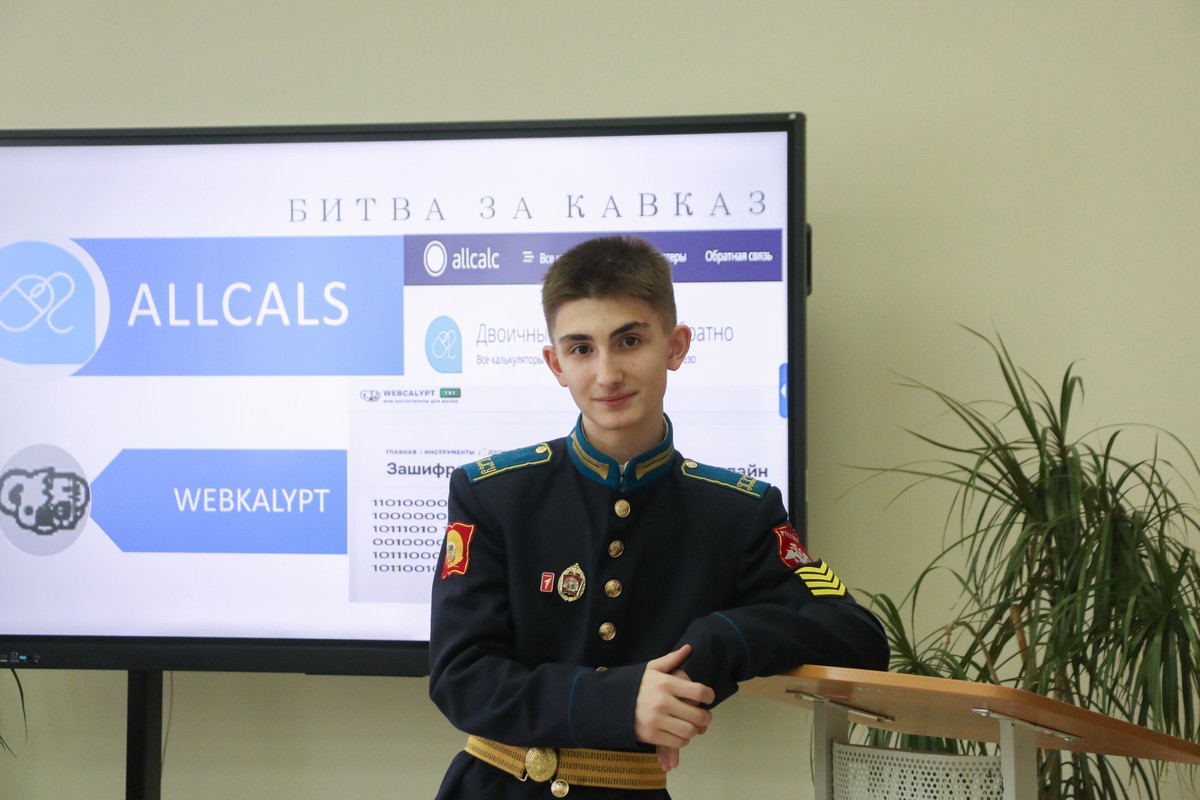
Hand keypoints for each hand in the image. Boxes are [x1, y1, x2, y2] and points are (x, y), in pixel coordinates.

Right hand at [634, 644, 714, 762]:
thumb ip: (671, 659)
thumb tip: (688, 648)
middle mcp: (662, 702)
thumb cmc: (634, 685)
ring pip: (689, 731)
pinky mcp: (651, 735)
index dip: (709, 696)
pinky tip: (680, 733)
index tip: (709, 698)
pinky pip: (677, 742)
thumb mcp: (650, 669)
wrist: (610, 703)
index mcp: (665, 683)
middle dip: (706, 717)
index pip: (699, 691)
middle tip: (705, 717)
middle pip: (697, 715)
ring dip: (694, 730)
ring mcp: (656, 720)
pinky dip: (683, 740)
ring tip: (692, 725)